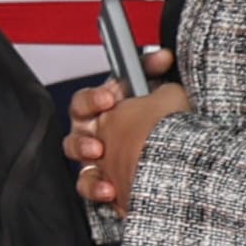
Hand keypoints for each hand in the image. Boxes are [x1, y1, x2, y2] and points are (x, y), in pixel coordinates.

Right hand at [67, 78, 188, 216]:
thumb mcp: (162, 97)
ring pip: (74, 147)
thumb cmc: (161, 129)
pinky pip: (87, 182)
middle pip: (80, 111)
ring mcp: (95, 153)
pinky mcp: (99, 181)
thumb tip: (165, 56)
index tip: (110, 96)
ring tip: (98, 150)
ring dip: (83, 146)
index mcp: (109, 106)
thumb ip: (157, 76)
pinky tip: (110, 189)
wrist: (172, 173)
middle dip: (90, 108)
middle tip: (106, 106)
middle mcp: (96, 126)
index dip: (99, 93)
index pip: (98, 90)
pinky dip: (95, 186)